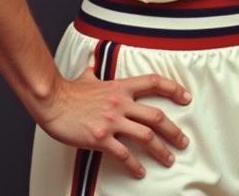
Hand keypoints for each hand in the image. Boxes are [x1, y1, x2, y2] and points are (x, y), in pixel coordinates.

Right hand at [37, 67, 190, 178]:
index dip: (174, 89)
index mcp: (121, 87)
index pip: (154, 83)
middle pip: (156, 116)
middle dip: (173, 130)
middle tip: (184, 141)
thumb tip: (91, 66)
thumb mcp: (87, 78)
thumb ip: (94, 73)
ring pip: (145, 136)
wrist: (52, 102)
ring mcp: (112, 121)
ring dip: (160, 149)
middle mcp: (121, 103)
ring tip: (169, 159)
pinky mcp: (101, 138)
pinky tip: (140, 172)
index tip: (186, 98)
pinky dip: (134, 164)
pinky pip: (123, 154)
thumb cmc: (68, 91)